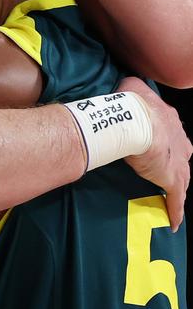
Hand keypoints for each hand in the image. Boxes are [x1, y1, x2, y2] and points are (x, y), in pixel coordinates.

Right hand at [119, 78, 191, 229]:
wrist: (135, 120)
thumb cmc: (130, 102)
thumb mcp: (131, 86)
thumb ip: (130, 87)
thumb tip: (126, 85)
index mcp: (168, 119)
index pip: (171, 132)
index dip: (165, 139)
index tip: (157, 145)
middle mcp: (179, 139)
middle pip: (182, 154)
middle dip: (175, 162)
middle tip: (163, 169)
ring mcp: (178, 160)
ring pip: (183, 177)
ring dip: (178, 186)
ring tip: (170, 196)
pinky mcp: (172, 179)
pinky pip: (176, 199)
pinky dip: (175, 210)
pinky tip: (173, 222)